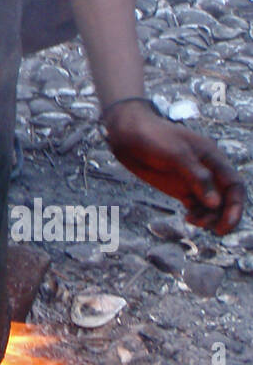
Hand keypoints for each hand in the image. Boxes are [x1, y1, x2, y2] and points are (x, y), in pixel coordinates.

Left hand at [104, 101, 244, 235]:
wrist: (128, 134)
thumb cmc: (154, 137)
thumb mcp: (177, 155)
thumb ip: (198, 178)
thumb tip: (216, 204)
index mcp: (213, 159)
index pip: (234, 186)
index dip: (236, 206)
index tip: (227, 224)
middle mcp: (207, 171)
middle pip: (226, 199)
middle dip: (225, 216)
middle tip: (215, 231)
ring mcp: (194, 180)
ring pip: (212, 205)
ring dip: (209, 217)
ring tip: (194, 221)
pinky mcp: (181, 188)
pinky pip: (197, 206)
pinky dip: (198, 215)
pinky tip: (189, 218)